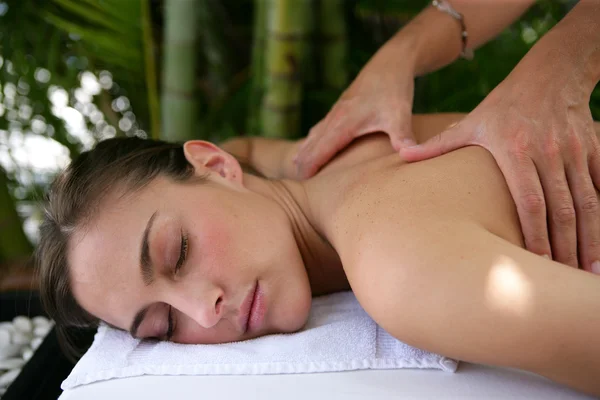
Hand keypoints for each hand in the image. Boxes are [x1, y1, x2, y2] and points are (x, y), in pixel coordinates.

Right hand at [293, 47, 416, 178]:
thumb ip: (403, 136)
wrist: (392, 62)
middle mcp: (336, 117)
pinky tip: (308, 144)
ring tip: (294, 167)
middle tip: (294, 183)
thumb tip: (409, 155)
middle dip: (303, 162)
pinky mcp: (340, 107)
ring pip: (314, 134)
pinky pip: (320, 127)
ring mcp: (336, 111)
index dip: (311, 165)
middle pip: (313, 143)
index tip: (302, 181)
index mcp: (345, 122)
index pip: (322, 149)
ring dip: (305, 150)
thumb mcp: (401, 115)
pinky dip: (312, 139)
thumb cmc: (395, 89)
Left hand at [400, 70, 599, 272]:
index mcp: (515, 151)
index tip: (537, 263)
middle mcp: (548, 154)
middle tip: (565, 278)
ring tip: (589, 272)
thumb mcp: (469, 123)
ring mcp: (574, 152)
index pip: (529, 201)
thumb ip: (437, 145)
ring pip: (587, 203)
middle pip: (562, 211)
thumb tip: (401, 154)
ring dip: (590, 239)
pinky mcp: (593, 149)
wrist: (551, 73)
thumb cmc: (504, 104)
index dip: (534, 235)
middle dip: (566, 248)